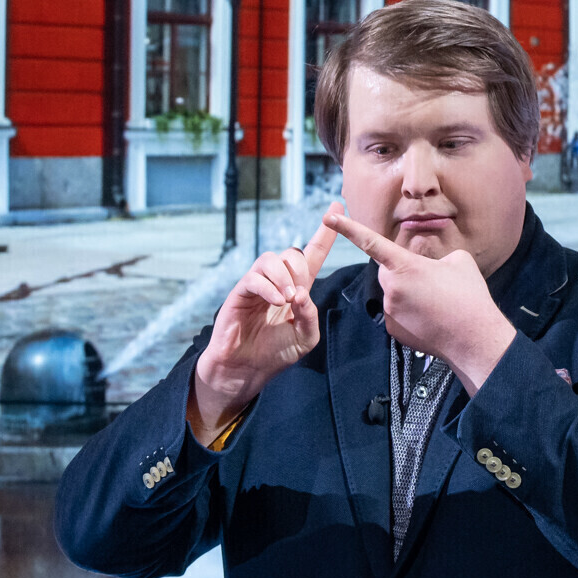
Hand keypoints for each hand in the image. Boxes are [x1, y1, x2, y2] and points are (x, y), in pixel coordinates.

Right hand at [190, 202, 342, 437]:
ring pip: (270, 259)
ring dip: (283, 276)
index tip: (337, 207)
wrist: (246, 370)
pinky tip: (276, 302)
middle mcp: (276, 283)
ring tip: (287, 299)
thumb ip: (311, 315)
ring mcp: (257, 286)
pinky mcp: (240, 293)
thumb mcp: (305, 338)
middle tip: (298, 294)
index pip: (312, 254)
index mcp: (296, 290)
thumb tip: (301, 293)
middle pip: (290, 253)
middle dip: (298, 266)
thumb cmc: (275, 355)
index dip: (325, 234)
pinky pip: (254, 277)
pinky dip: (268, 287)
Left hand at [322, 209, 515, 395]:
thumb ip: (439, 255)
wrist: (474, 338)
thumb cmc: (470, 297)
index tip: (327, 217)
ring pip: (392, 292)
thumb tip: (433, 262)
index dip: (348, 228)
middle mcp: (391, 287)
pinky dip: (409, 312)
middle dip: (402, 271)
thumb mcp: (460, 261)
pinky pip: (396, 313)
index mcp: (405, 266)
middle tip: (429, 280)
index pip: (371, 242)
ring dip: (408, 292)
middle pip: (387, 271)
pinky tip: (430, 317)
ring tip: (435, 301)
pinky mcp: (392, 329)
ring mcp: (390, 310)